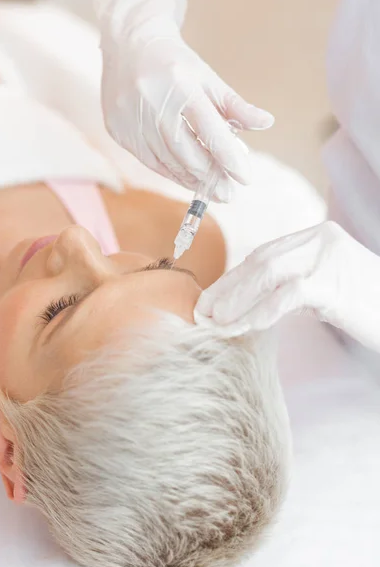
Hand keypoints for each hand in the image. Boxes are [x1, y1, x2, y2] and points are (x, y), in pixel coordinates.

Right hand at [98, 0, 273, 201]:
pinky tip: (186, 179)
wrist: (129, 46)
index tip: (245, 178)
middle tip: (228, 193)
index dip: (228, 158)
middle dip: (210, 176)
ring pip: (167, 161)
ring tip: (210, 190)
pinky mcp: (118, 130)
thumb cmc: (175, 65)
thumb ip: (235, 106)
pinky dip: (170, 173)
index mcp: (181, 86)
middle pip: (186, 152)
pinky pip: (149, 161)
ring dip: (191, 179)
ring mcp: (132, 119)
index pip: (209, 130)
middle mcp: (153, 103)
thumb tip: (266, 123)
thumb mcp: (208, 78)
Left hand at [195, 221, 379, 352]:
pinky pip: (287, 296)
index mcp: (316, 237)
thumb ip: (294, 284)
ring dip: (235, 301)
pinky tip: (241, 329)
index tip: (211, 299)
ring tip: (214, 323)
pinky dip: (259, 313)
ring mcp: (328, 258)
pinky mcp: (334, 283)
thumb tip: (250, 302)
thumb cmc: (369, 307)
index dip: (233, 278)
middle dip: (227, 288)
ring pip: (268, 274)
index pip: (265, 255)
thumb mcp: (328, 287)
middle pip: (260, 261)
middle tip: (202, 312)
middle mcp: (320, 239)